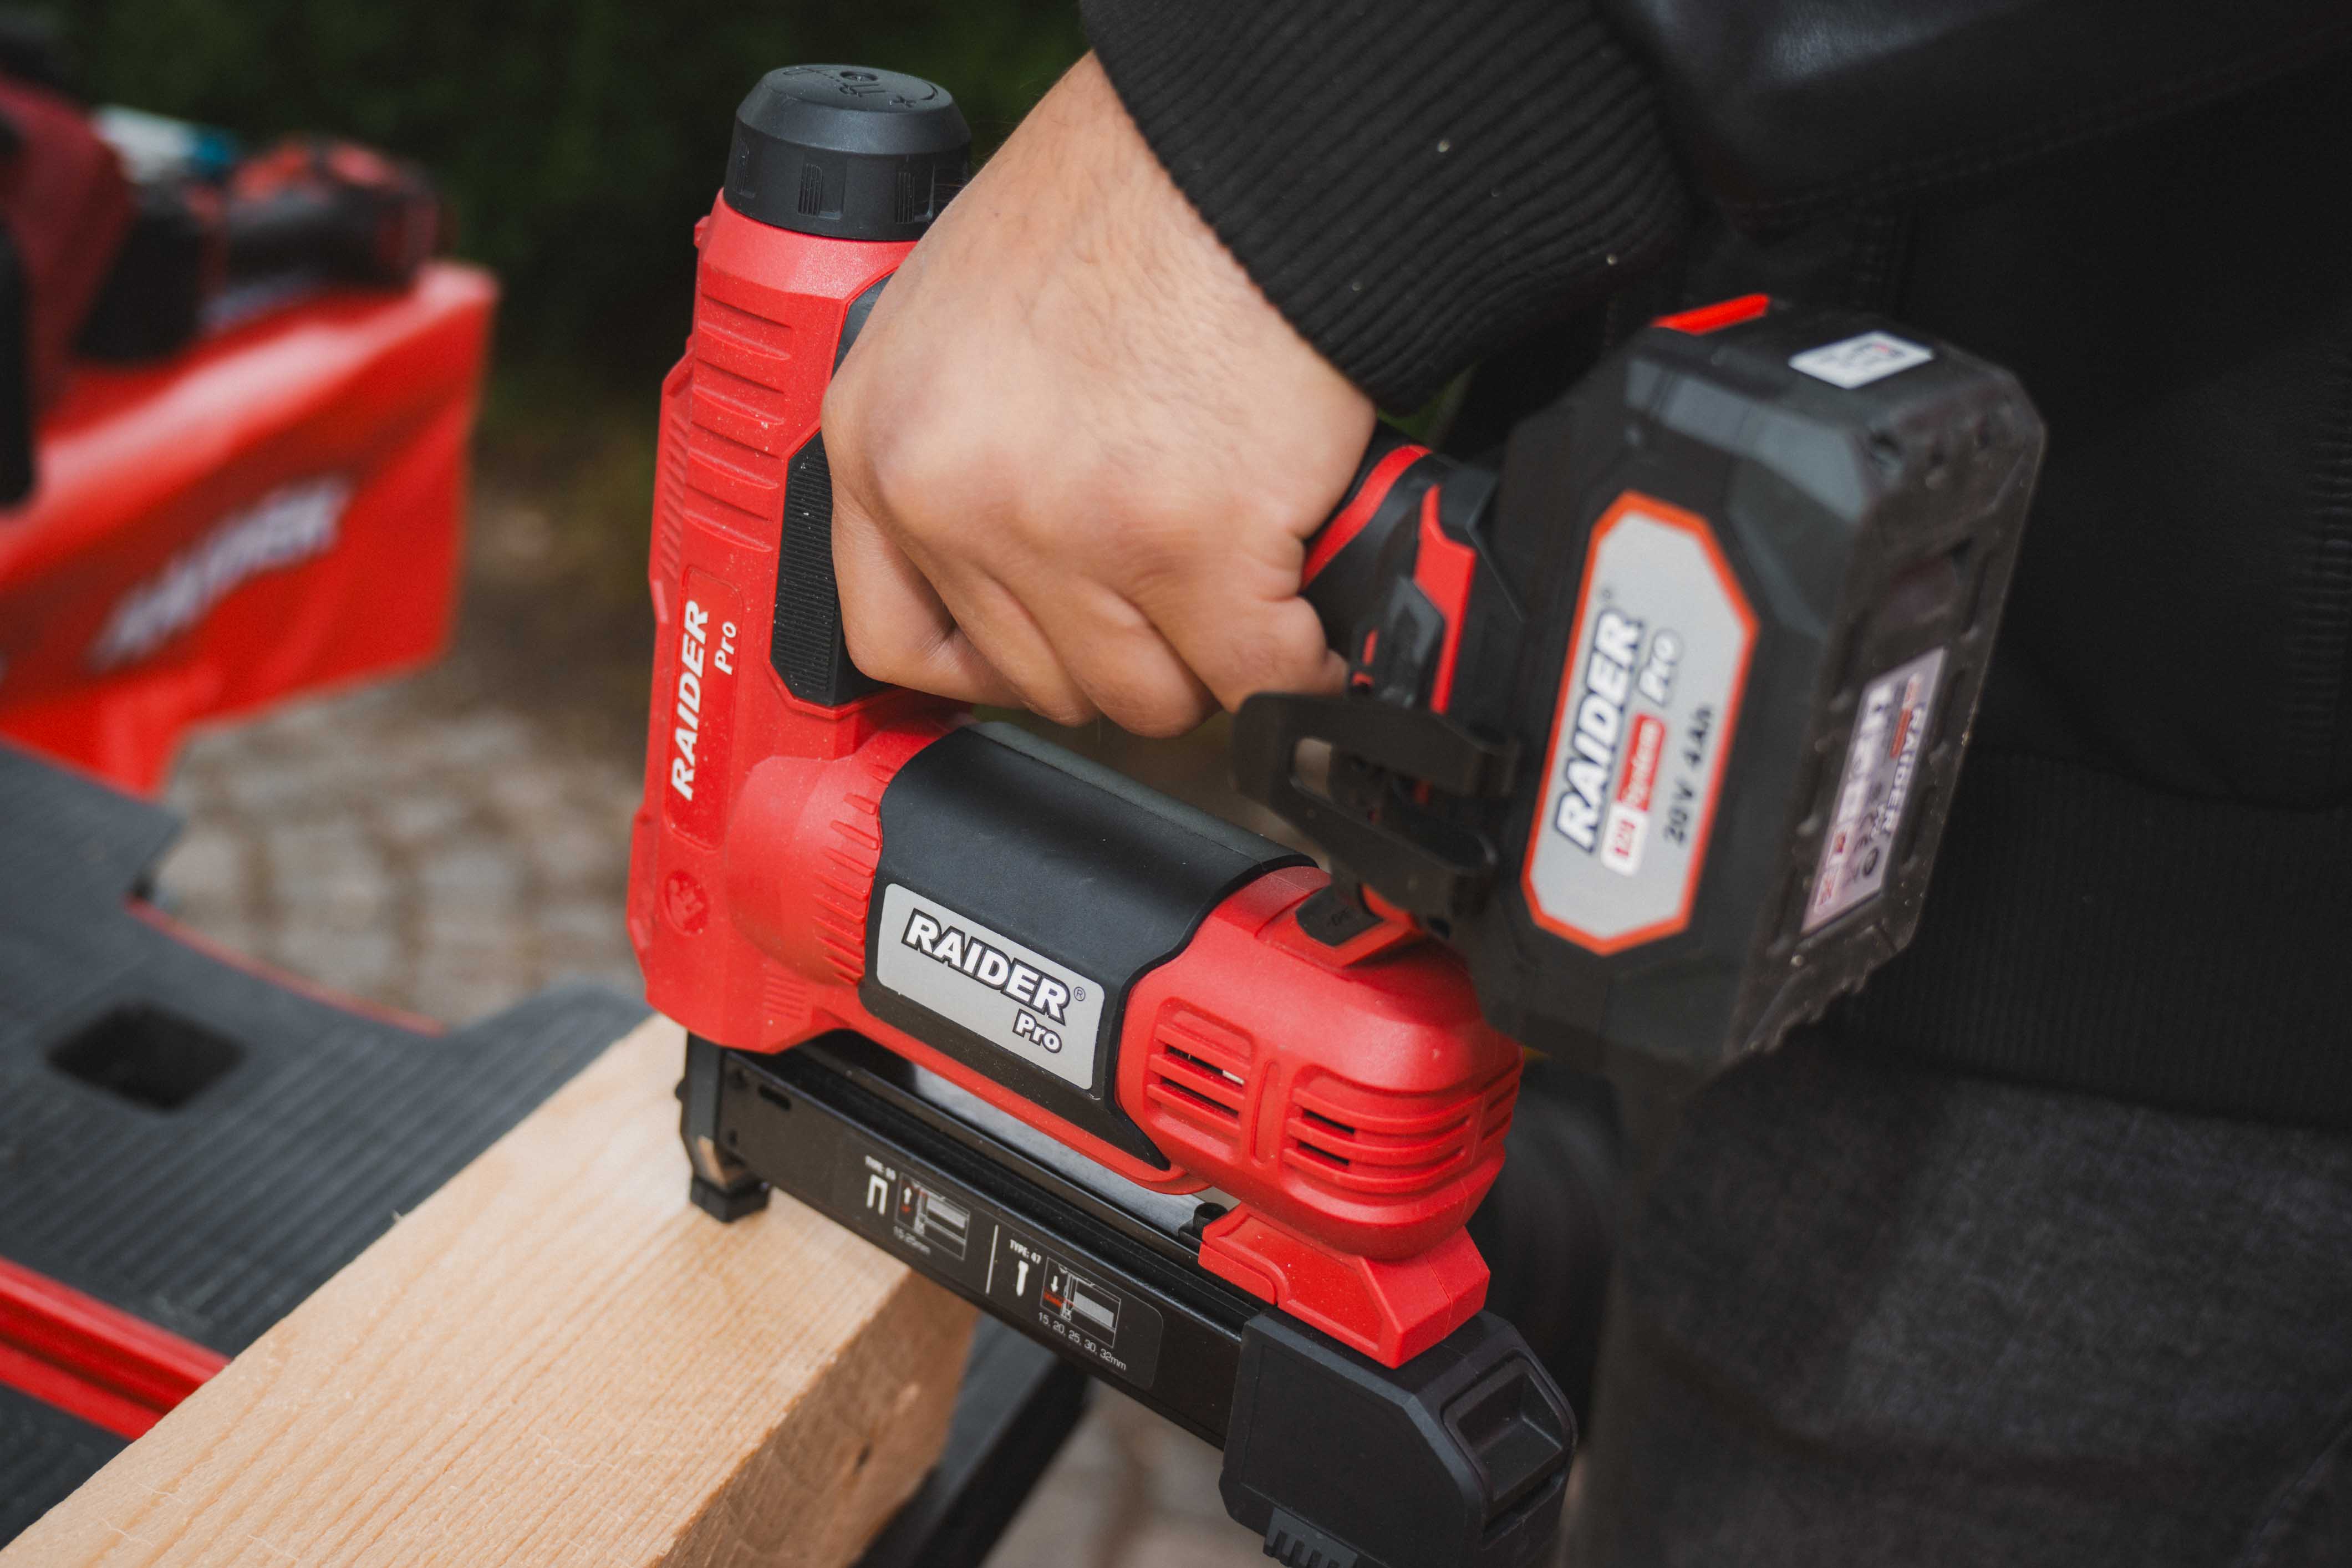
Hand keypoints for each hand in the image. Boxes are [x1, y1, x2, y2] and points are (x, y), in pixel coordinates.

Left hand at [823, 53, 1373, 736]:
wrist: (1243, 151)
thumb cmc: (1130, 204)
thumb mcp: (968, 318)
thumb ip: (965, 444)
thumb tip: (1012, 560)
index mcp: (884, 437)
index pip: (895, 639)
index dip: (992, 666)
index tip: (1053, 655)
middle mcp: (955, 493)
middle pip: (1041, 682)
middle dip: (1127, 650)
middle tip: (1182, 591)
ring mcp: (1069, 529)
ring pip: (1146, 698)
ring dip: (1212, 660)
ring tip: (1247, 583)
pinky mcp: (1195, 546)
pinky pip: (1254, 677)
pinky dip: (1298, 663)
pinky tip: (1308, 613)